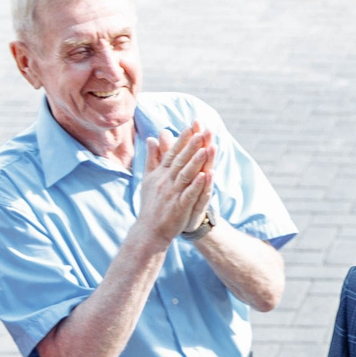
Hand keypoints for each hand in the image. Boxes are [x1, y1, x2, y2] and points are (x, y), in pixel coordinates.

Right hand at [137, 124, 216, 245]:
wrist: (149, 230)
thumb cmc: (151, 203)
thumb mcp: (149, 178)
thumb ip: (152, 158)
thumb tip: (152, 138)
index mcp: (160, 173)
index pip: (172, 153)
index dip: (182, 140)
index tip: (191, 126)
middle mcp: (166, 181)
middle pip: (180, 161)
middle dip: (192, 146)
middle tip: (203, 131)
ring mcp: (173, 193)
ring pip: (186, 175)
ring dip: (196, 162)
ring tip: (207, 148)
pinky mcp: (179, 207)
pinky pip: (189, 194)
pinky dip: (197, 185)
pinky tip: (206, 176)